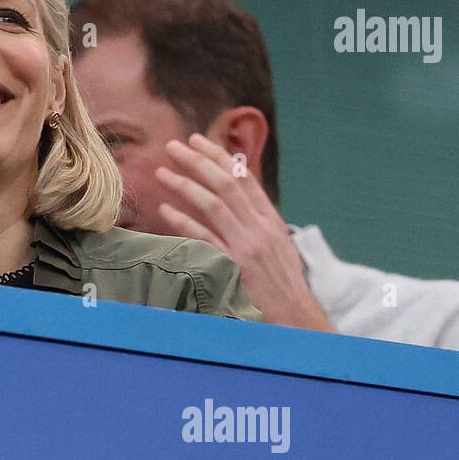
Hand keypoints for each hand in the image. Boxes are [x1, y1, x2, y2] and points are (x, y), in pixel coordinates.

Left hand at [154, 133, 334, 331]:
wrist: (296, 318)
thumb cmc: (282, 286)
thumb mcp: (276, 247)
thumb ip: (256, 224)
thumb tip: (234, 201)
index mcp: (270, 220)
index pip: (243, 178)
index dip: (218, 156)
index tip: (197, 141)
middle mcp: (260, 228)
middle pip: (225, 184)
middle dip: (197, 161)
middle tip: (172, 146)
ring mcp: (247, 246)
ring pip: (212, 205)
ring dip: (184, 185)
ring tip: (161, 172)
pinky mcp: (234, 267)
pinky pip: (204, 237)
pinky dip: (183, 221)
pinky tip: (164, 210)